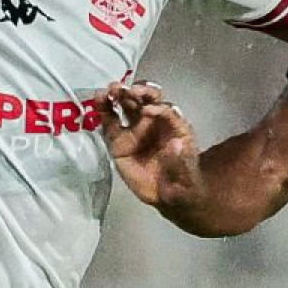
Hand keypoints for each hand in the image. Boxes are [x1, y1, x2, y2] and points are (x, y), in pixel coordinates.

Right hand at [98, 80, 202, 211]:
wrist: (165, 196)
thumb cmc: (181, 182)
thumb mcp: (187, 175)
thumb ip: (181, 160)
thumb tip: (176, 144)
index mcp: (174, 126)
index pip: (167, 109)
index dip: (158, 107)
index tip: (147, 111)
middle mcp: (155, 122)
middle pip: (148, 98)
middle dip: (139, 91)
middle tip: (129, 91)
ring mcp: (136, 129)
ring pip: (128, 104)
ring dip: (120, 94)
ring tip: (111, 90)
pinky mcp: (119, 140)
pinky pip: (110, 121)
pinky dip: (104, 109)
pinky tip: (100, 100)